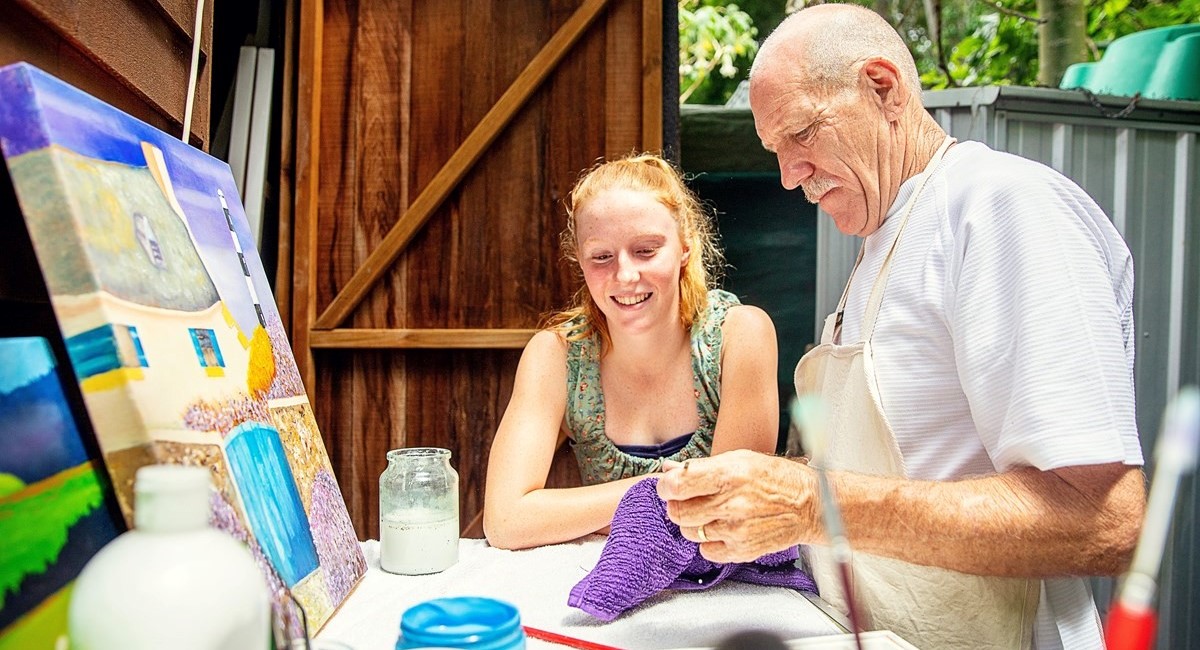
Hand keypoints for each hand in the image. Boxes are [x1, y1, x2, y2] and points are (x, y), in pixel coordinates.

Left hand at [656, 450, 819, 562]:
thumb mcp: (740, 460)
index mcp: (728, 475)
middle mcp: (730, 504)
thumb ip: (702, 467)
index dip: (666, 486)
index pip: (676, 486)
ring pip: (689, 532)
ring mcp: (735, 530)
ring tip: (712, 513)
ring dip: (694, 523)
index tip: (669, 486)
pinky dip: (709, 542)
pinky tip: (723, 529)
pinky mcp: (742, 550)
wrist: (809, 505)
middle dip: (677, 505)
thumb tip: (668, 469)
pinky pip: (706, 551)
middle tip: (688, 500)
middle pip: (677, 512)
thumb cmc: (775, 478)